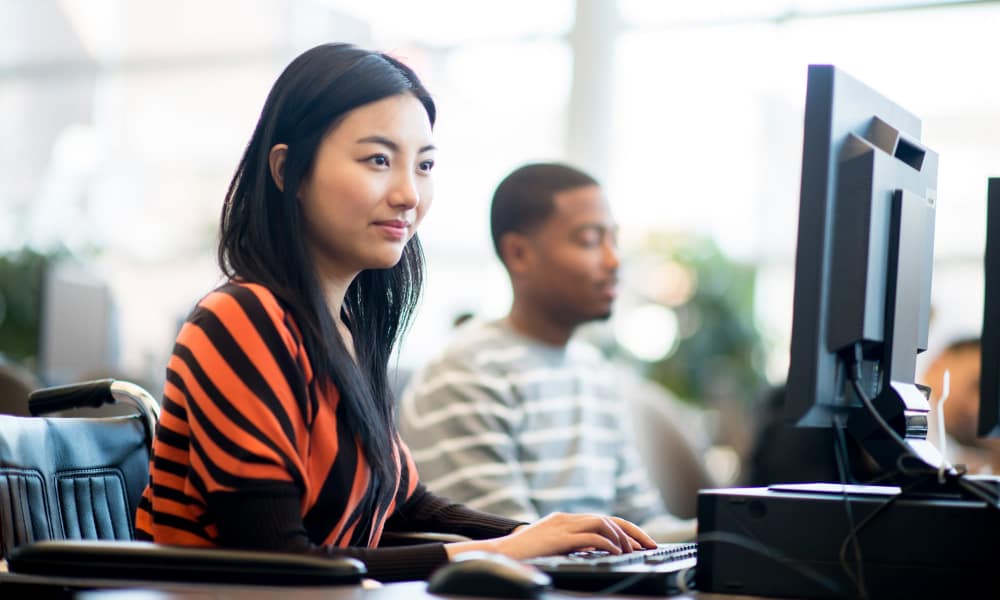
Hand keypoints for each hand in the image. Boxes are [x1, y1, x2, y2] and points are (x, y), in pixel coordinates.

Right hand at [494, 513, 656, 559]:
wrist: (500, 554)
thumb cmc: (524, 555)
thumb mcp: (554, 548)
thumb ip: (573, 545)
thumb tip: (598, 551)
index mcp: (566, 520)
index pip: (604, 520)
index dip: (627, 529)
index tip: (644, 542)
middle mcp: (567, 518)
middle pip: (609, 519)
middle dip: (633, 532)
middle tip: (650, 545)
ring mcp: (563, 525)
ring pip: (602, 523)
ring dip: (621, 537)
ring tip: (631, 551)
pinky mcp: (559, 537)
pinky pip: (590, 536)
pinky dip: (607, 543)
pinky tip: (616, 552)